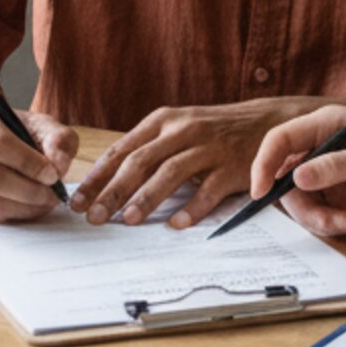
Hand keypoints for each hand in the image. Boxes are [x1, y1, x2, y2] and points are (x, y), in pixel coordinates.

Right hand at [0, 97, 78, 223]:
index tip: (54, 175)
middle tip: (53, 195)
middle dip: (29, 191)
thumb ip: (58, 138)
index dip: (29, 164)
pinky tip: (26, 205)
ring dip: (23, 208)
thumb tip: (59, 165)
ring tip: (44, 202)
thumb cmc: (11, 130)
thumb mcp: (38, 123)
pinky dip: (11, 215)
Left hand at [71, 96, 345, 228]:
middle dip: (113, 191)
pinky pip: (209, 190)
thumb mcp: (177, 128)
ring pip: (170, 173)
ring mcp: (208, 147)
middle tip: (95, 217)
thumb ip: (147, 149)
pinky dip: (192, 208)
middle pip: (140, 162)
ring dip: (147, 198)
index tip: (79, 201)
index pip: (122, 150)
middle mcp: (183, 130)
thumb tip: (106, 183)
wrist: (267, 121)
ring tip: (128, 220)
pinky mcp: (232, 165)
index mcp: (163, 121)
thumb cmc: (213, 130)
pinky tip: (177, 225)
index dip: (98, 177)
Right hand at [247, 105, 345, 237]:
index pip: (280, 140)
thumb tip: (297, 178)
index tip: (259, 192)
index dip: (263, 164)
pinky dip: (329, 223)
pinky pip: (316, 212)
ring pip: (300, 200)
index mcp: (323, 125)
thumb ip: (335, 166)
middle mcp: (318, 148)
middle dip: (301, 204)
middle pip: (285, 178)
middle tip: (325, 220)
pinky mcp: (333, 195)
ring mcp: (324, 173)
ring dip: (318, 218)